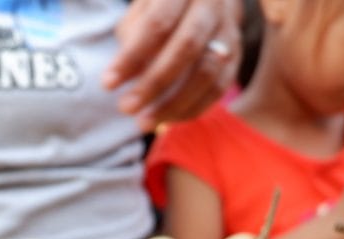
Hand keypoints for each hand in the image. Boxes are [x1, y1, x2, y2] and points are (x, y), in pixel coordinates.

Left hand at [104, 0, 242, 130]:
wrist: (200, 0)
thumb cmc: (161, 7)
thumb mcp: (141, 10)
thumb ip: (133, 36)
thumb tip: (123, 74)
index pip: (158, 24)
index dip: (132, 57)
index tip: (108, 84)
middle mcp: (213, 5)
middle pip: (187, 47)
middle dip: (153, 83)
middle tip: (126, 108)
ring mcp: (229, 30)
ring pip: (208, 71)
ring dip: (174, 103)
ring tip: (144, 122)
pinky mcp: (236, 56)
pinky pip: (219, 87)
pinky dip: (192, 108)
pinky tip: (167, 120)